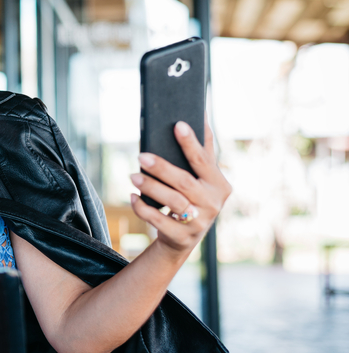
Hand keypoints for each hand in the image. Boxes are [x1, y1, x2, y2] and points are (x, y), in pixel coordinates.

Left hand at [129, 114, 231, 254]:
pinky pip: (159, 221)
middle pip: (185, 182)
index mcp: (219, 185)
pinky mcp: (182, 237)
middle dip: (162, 168)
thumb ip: (203, 151)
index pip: (203, 160)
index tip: (178, 124)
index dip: (190, 143)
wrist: (183, 238)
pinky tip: (132, 197)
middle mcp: (213, 204)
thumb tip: (200, 114)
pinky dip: (143, 208)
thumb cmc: (192, 198)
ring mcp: (199, 222)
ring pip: (173, 202)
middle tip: (141, 156)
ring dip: (151, 187)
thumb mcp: (202, 179)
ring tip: (132, 176)